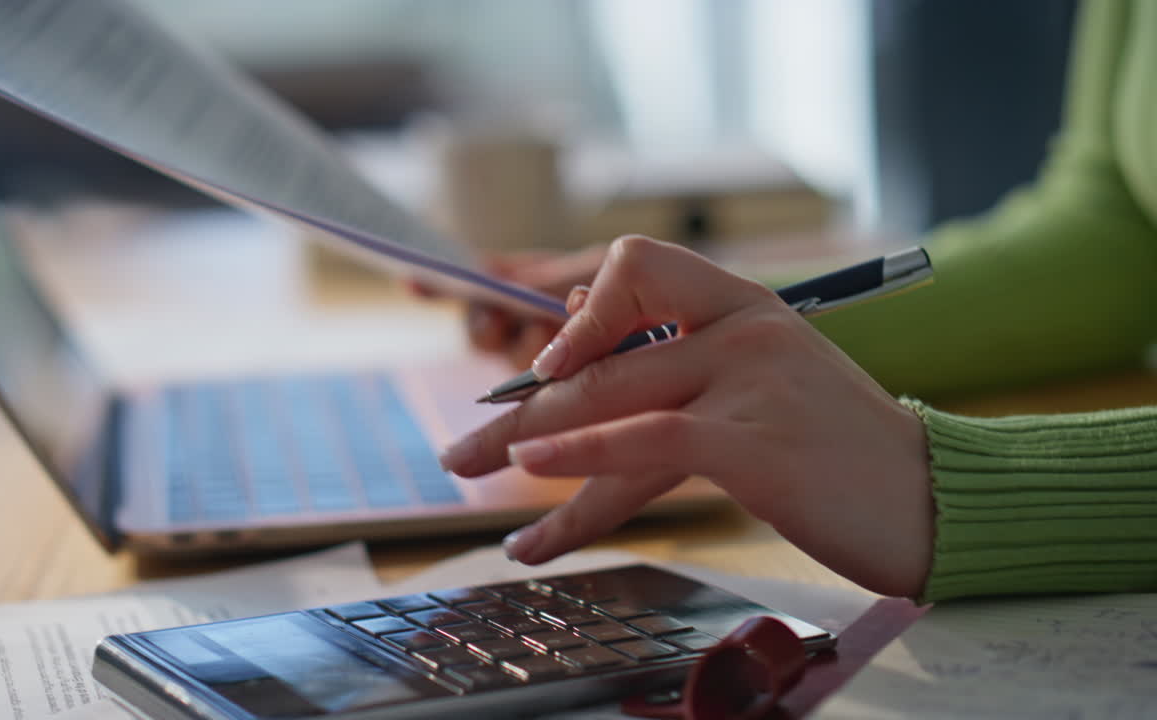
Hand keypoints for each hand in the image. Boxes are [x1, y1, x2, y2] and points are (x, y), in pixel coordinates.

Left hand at [438, 235, 934, 597]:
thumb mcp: (770, 385)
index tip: (543, 367)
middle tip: (460, 442)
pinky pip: (646, 437)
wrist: (939, 499)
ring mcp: (751, 381)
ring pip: (609, 394)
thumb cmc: (846, 450)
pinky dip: (579, 452)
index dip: (579, 311)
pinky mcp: (755, 442)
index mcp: (748, 306)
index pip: (638, 268)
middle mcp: (745, 329)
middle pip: (602, 351)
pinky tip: (532, 467)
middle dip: (518, 402)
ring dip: (522, 436)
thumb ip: (691, 361)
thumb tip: (585, 337)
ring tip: (465, 465)